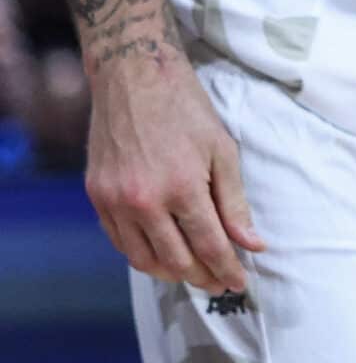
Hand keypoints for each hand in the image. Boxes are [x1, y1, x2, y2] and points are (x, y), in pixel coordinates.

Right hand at [85, 46, 263, 293]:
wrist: (134, 79)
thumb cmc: (187, 110)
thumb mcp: (223, 151)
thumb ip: (235, 203)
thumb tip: (252, 244)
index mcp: (182, 188)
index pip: (209, 245)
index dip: (227, 269)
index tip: (240, 283)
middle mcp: (144, 201)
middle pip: (176, 260)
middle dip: (202, 277)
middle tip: (219, 283)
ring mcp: (115, 201)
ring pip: (143, 258)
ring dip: (170, 273)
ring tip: (193, 274)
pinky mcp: (96, 196)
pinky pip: (119, 241)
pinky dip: (141, 255)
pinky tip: (160, 255)